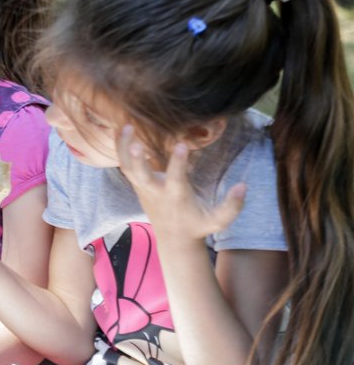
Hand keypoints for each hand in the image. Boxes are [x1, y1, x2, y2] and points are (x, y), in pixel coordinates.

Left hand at [117, 125, 245, 246]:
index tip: (182, 144)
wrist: (174, 239)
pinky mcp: (137, 185)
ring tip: (127, 126)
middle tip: (136, 143)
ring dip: (124, 148)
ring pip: (127, 168)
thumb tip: (243, 186)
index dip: (178, 162)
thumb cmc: (198, 226)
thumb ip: (232, 206)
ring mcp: (143, 189)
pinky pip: (125, 166)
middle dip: (138, 161)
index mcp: (176, 197)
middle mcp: (156, 192)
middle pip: (141, 176)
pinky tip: (123, 129)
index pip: (176, 178)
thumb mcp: (218, 221)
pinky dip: (121, 149)